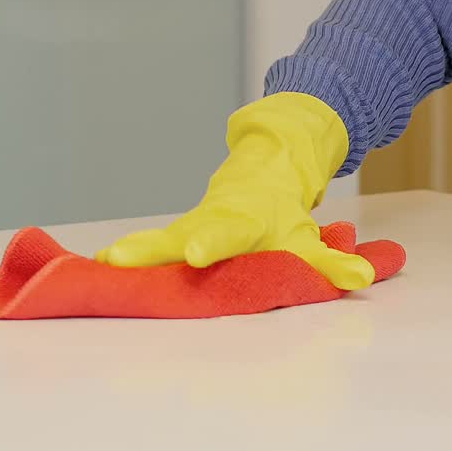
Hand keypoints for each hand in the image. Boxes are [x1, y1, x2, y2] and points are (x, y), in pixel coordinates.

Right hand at [95, 93, 374, 290]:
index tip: (194, 253)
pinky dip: (120, 264)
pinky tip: (88, 273)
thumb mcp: (309, 239)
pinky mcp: (168, 241)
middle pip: (175, 235)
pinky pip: (143, 254)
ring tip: (93, 266)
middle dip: (150, 248)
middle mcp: (205, 222)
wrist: (261, 175)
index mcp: (241, 221)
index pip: (226, 232)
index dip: (211, 243)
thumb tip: (363, 275)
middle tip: (118, 259)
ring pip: (153, 242)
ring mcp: (183, 230)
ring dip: (126, 256)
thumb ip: (333, 260)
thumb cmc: (281, 218)